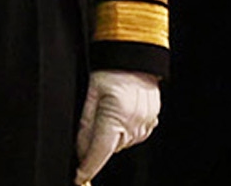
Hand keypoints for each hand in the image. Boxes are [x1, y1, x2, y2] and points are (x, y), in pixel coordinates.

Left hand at [74, 69, 160, 183]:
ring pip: (121, 143)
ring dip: (113, 134)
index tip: (79, 177)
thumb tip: (81, 151)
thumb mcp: (91, 95)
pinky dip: (125, 128)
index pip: (99, 152)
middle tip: (96, 117)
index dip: (87, 167)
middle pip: (109, 148)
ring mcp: (145, 124)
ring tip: (111, 108)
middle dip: (99, 141)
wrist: (135, 56)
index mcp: (115, 117)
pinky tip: (123, 110)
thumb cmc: (111, 70)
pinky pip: (134, 134)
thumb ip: (85, 126)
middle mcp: (133, 124)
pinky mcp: (152, 122)